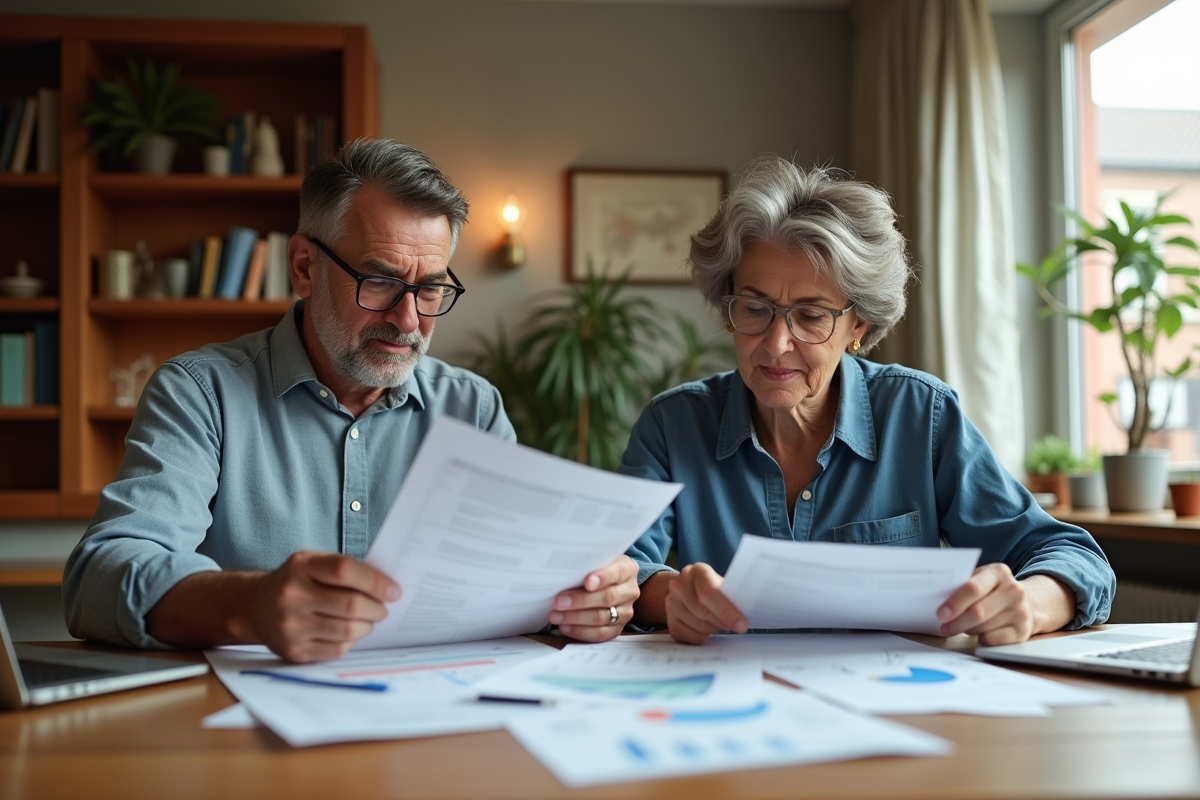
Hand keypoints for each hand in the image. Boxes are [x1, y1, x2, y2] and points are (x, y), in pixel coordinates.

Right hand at [248, 551, 400, 662]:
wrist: (255, 607)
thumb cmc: (297, 581)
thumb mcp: (313, 563)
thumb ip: (345, 570)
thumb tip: (386, 587)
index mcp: (300, 566)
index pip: (344, 571)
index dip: (375, 582)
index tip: (394, 591)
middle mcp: (291, 595)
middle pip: (350, 605)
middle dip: (376, 609)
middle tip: (383, 609)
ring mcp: (290, 625)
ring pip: (347, 630)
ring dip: (367, 626)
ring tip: (368, 620)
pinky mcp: (294, 650)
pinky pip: (337, 650)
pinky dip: (350, 641)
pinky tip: (349, 633)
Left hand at [550, 555, 639, 642]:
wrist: (609, 582)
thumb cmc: (598, 569)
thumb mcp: (597, 561)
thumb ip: (587, 565)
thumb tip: (564, 573)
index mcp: (627, 569)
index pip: (616, 573)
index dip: (602, 578)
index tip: (587, 582)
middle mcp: (629, 591)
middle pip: (607, 598)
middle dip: (580, 601)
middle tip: (559, 602)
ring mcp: (625, 611)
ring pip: (602, 618)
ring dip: (575, 618)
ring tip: (556, 616)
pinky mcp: (618, 628)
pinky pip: (600, 634)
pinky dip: (580, 631)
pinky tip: (565, 626)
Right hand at [664, 562, 747, 644]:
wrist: (688, 589)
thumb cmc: (713, 588)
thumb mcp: (722, 585)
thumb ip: (732, 595)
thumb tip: (753, 610)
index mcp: (697, 571)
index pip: (709, 594)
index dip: (726, 611)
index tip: (741, 625)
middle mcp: (679, 584)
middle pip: (702, 613)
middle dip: (722, 622)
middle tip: (736, 627)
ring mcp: (671, 602)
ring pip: (697, 626)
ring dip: (712, 630)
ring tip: (718, 623)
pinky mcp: (669, 619)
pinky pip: (689, 637)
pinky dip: (702, 637)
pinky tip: (706, 630)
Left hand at [937, 564, 1073, 644]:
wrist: (1025, 603)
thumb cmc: (991, 591)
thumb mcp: (980, 579)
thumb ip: (962, 585)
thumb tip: (936, 600)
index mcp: (998, 572)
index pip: (973, 588)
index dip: (955, 602)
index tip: (940, 613)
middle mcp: (1014, 590)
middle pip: (978, 612)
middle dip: (956, 622)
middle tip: (944, 627)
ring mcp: (1021, 611)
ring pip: (983, 627)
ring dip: (967, 629)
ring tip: (960, 626)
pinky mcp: (1023, 631)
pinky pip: (993, 640)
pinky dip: (980, 638)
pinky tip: (977, 633)